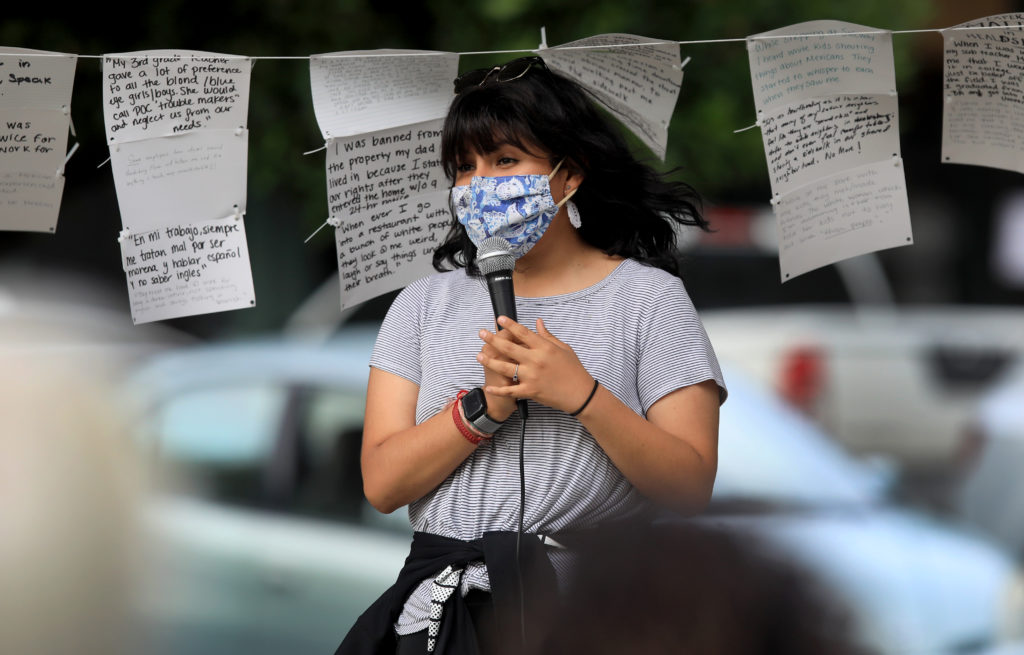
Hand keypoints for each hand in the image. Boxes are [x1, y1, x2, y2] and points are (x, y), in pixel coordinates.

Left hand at [477, 316, 594, 413]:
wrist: (580, 393)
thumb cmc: (574, 369)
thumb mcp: (563, 348)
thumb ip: (547, 335)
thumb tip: (537, 322)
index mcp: (545, 348)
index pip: (523, 333)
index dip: (510, 325)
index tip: (499, 319)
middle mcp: (536, 360)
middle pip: (509, 348)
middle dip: (493, 339)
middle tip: (481, 333)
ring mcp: (532, 376)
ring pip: (505, 368)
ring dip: (490, 361)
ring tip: (479, 355)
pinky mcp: (530, 391)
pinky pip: (511, 390)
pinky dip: (499, 390)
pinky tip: (489, 387)